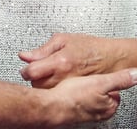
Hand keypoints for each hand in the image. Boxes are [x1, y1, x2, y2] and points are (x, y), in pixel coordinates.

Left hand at [19, 33, 136, 88]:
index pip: (32, 72)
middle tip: (36, 70)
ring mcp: (70, 87)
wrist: (111, 59)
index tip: (25, 68)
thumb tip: (25, 55)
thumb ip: (42, 49)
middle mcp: (64, 77)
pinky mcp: (75, 94)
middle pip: (36, 85)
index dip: (25, 70)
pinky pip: (57, 96)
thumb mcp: (63, 40)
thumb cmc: (90, 47)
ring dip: (43, 85)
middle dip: (34, 78)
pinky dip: (53, 90)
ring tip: (48, 76)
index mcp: (60, 61)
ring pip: (46, 92)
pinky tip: (57, 82)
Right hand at [49, 68, 136, 124]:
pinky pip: (78, 100)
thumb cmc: (74, 97)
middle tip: (88, 79)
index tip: (101, 75)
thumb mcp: (101, 82)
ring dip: (84, 90)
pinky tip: (69, 90)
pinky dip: (75, 95)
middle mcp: (99, 113)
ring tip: (78, 83)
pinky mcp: (73, 111)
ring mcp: (86, 113)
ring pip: (90, 98)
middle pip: (103, 95)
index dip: (108, 80)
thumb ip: (120, 79)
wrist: (52, 105)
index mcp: (109, 107)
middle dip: (96, 86)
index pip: (116, 91)